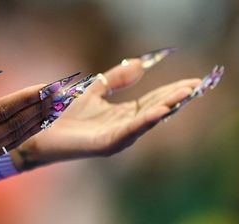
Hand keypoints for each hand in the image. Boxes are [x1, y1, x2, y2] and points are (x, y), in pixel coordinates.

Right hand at [0, 75, 51, 168]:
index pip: (0, 111)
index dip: (25, 98)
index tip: (45, 87)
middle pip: (13, 125)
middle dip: (39, 108)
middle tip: (60, 94)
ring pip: (15, 137)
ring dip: (38, 121)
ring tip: (57, 107)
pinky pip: (8, 146)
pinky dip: (27, 133)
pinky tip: (41, 122)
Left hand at [13, 60, 200, 168]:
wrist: (40, 128)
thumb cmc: (64, 112)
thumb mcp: (94, 89)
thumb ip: (116, 79)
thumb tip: (140, 65)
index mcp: (122, 115)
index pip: (153, 101)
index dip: (171, 91)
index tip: (192, 81)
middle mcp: (123, 127)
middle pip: (154, 110)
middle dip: (175, 98)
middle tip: (197, 85)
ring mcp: (115, 137)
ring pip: (145, 121)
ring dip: (166, 107)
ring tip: (186, 94)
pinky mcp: (105, 144)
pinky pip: (128, 132)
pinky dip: (144, 122)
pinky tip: (159, 111)